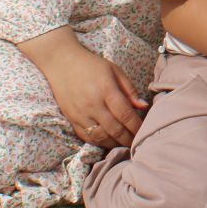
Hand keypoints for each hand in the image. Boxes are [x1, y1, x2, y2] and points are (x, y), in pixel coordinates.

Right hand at [24, 33, 147, 148]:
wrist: (61, 63)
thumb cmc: (92, 65)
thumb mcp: (115, 71)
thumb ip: (129, 90)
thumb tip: (144, 107)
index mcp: (106, 90)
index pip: (125, 114)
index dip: (137, 126)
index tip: (145, 130)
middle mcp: (93, 104)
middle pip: (115, 129)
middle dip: (128, 139)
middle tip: (137, 142)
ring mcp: (81, 114)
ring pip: (101, 137)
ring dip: (115, 143)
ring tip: (124, 144)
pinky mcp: (71, 119)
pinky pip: (87, 137)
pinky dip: (99, 142)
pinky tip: (108, 141)